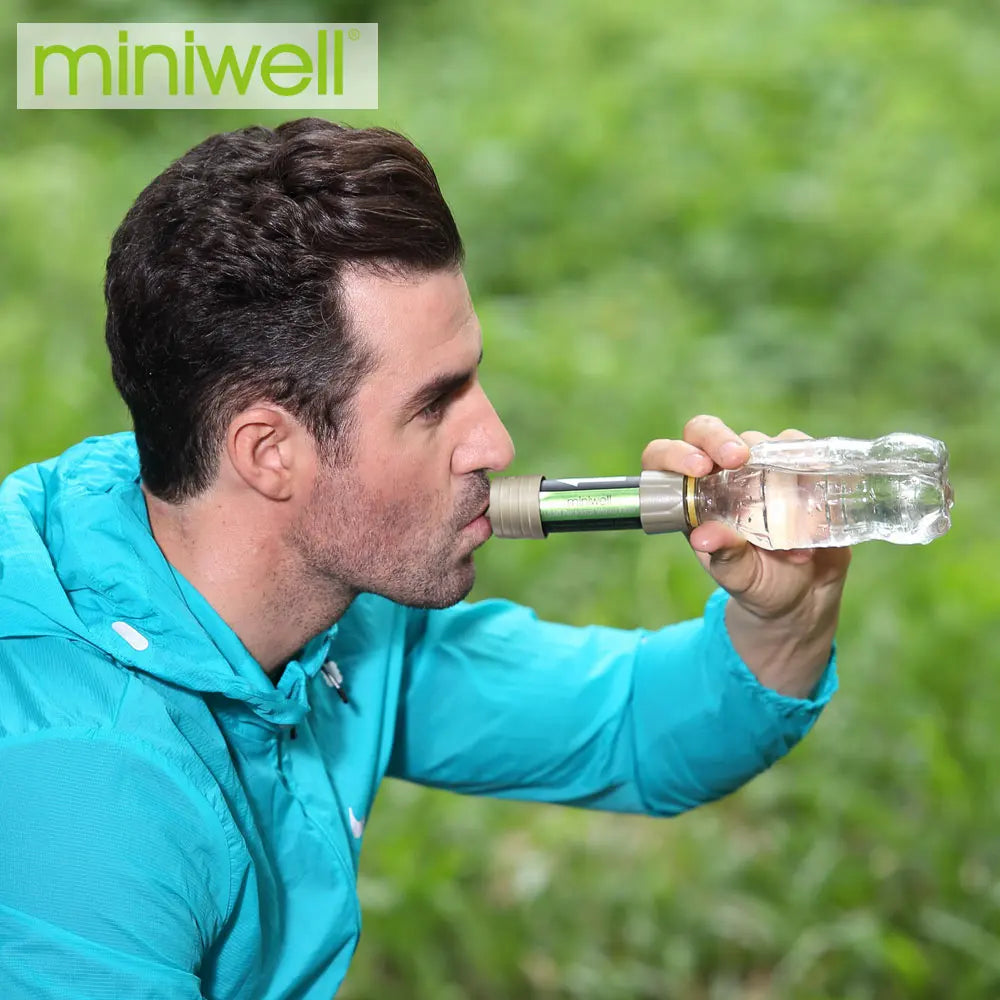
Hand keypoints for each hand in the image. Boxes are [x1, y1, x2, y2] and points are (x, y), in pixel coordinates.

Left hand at [642, 415, 850, 697]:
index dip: (674, 453)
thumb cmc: (758, 583)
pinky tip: (818, 501)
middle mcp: (722, 475)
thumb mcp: (739, 576)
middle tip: (739, 458)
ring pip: (762, 440)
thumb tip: (703, 538)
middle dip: (720, 439)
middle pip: (707, 432)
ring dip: (777, 467)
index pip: (665, 458)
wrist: (803, 596)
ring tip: (794, 519)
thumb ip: (723, 556)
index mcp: (692, 497)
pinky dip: (812, 471)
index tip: (698, 468)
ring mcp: (761, 468)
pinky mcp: (799, 470)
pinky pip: (805, 453)